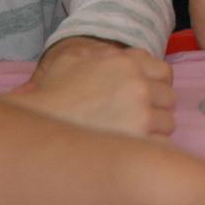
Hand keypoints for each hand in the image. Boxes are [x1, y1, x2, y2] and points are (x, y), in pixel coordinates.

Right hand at [7, 37, 174, 136]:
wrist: (36, 126)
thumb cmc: (51, 95)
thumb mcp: (72, 61)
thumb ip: (99, 55)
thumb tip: (111, 58)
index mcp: (126, 63)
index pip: (163, 71)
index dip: (157, 84)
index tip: (149, 95)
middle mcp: (138, 86)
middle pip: (168, 97)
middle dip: (156, 107)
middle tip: (138, 117)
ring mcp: (141, 114)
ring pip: (167, 122)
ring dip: (154, 129)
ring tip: (130, 134)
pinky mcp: (138, 141)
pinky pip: (161, 145)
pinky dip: (149, 148)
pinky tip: (131, 149)